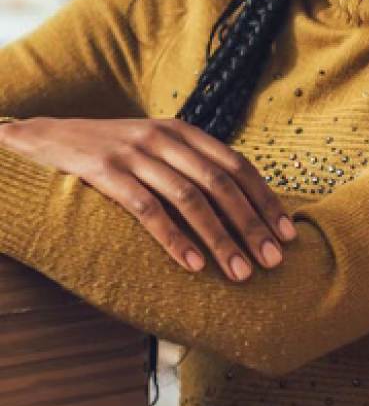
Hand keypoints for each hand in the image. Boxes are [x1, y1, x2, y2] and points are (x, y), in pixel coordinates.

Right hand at [0, 117, 294, 281]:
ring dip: (220, 238)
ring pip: (190, 199)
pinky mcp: (104, 171)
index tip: (288, 235)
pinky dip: (174, 238)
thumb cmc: (112, 154)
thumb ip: (193, 170)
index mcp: (184, 132)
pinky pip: (147, 209)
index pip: (238, 167)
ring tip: (240, 272)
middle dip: (251, 225)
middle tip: (272, 261)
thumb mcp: (156, 151)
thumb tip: (243, 212)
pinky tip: (193, 265)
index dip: (266, 201)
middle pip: (221, 185)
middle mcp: (164, 137)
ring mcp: (133, 152)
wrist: (43, 137)